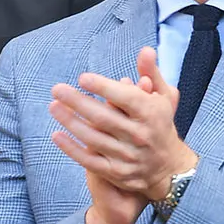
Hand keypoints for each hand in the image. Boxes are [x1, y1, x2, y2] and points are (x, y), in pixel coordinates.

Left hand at [50, 47, 194, 223]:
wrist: (169, 168)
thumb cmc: (161, 125)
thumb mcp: (164, 98)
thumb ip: (152, 73)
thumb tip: (145, 50)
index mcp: (151, 114)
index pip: (125, 98)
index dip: (103, 87)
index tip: (82, 78)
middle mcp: (139, 136)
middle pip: (104, 118)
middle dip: (78, 102)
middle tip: (57, 89)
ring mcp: (127, 156)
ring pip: (93, 138)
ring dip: (70, 122)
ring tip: (54, 106)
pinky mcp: (116, 172)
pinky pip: (89, 161)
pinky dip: (72, 149)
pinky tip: (56, 135)